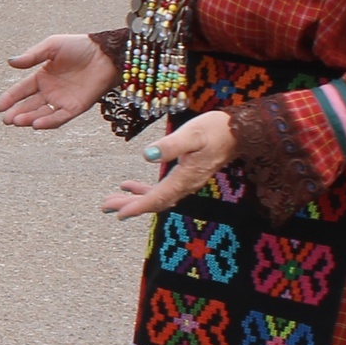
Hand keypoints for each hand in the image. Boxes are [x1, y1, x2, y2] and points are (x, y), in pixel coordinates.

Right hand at [0, 33, 117, 129]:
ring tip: (17, 121)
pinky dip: (48, 122)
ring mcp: (63, 101)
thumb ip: (32, 56)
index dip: (10, 98)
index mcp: (43, 77)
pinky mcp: (76, 108)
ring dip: (29, 119)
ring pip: (42, 114)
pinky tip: (36, 124)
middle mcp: (51, 91)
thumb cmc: (80, 46)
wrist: (106, 53)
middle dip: (17, 113)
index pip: (22, 90)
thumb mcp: (52, 46)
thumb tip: (10, 63)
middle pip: (29, 105)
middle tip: (6, 120)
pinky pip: (60, 117)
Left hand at [103, 110, 236, 219]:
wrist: (240, 131)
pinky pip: (164, 190)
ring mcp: (187, 182)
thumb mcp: (192, 134)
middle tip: (105, 207)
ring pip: (157, 197)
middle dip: (129, 206)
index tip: (117, 214)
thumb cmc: (216, 130)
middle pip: (154, 202)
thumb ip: (170, 146)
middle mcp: (186, 185)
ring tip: (113, 199)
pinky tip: (131, 186)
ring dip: (135, 200)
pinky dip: (146, 191)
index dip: (136, 207)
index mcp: (185, 178)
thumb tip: (147, 156)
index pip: (157, 198)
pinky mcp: (188, 176)